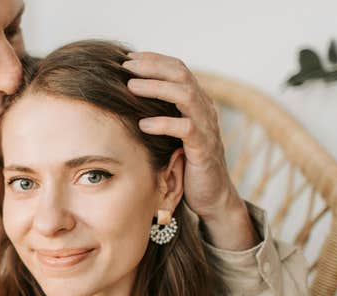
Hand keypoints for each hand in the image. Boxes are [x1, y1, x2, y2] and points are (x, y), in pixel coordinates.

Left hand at [122, 52, 258, 249]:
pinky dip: (164, 123)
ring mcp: (207, 128)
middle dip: (152, 67)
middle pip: (182, 75)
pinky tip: (144, 124)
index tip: (128, 58)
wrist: (211, 195)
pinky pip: (187, 129)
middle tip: (126, 66)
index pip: (178, 69)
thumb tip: (125, 96)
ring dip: (156, 88)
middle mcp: (205, 109)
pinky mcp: (204, 150)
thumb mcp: (171, 132)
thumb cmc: (185, 161)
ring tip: (131, 87)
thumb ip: (159, 112)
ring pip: (186, 96)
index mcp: (197, 101)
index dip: (154, 60)